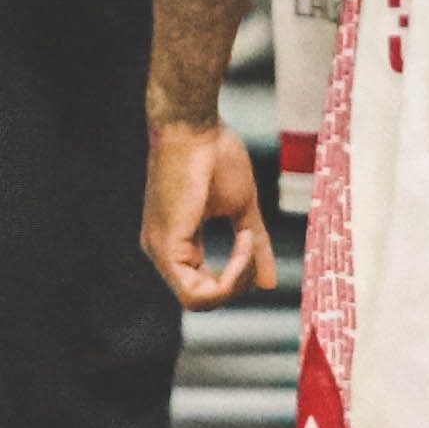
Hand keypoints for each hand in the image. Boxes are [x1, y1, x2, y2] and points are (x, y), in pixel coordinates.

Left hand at [143, 114, 271, 301]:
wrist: (194, 125)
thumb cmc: (215, 155)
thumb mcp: (242, 209)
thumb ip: (254, 247)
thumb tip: (269, 285)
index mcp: (178, 245)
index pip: (206, 287)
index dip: (237, 277)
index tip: (254, 241)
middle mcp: (163, 253)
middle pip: (203, 300)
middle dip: (239, 281)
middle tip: (254, 245)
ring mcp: (159, 251)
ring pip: (199, 302)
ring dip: (236, 279)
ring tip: (249, 240)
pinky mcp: (164, 247)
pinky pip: (196, 292)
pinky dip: (229, 276)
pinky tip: (243, 241)